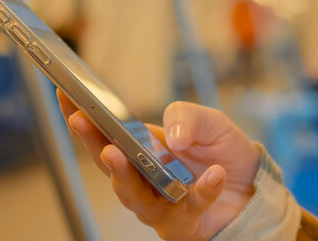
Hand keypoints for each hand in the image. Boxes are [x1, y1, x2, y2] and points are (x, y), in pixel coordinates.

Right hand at [56, 90, 260, 239]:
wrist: (251, 186)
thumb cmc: (221, 152)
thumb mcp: (209, 122)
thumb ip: (186, 117)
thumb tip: (169, 136)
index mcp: (141, 148)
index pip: (104, 133)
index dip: (82, 116)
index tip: (65, 94)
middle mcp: (142, 178)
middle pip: (108, 165)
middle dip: (92, 143)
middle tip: (82, 122)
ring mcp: (158, 204)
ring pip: (133, 196)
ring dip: (124, 175)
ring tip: (121, 153)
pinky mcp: (184, 223)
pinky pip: (189, 208)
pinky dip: (202, 191)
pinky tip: (214, 175)